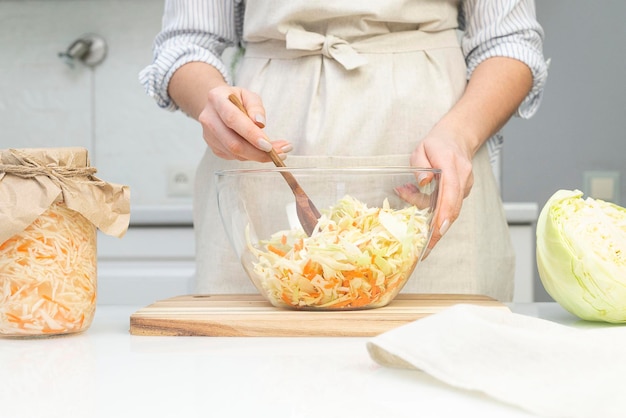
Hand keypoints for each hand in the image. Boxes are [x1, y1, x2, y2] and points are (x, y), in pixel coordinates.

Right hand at [197, 85, 291, 161]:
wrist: (217, 105)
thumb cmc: (235, 99)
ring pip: (235, 153)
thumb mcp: (248, 95)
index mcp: (216, 99)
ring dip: (258, 156)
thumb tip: (260, 123)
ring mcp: (209, 136)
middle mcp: (209, 119)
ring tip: (278, 153)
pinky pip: (234, 157)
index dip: (251, 134)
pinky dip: (252, 157)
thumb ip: (255, 107)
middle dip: (259, 152)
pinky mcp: (214, 147)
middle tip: (281, 153)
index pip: (233, 119)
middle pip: (233, 143)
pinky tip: (263, 152)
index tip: (269, 145)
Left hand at [409, 130, 474, 250]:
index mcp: (451, 165)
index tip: (438, 231)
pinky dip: (438, 213)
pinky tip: (423, 212)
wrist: (458, 137)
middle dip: (440, 230)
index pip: (450, 192)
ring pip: (452, 209)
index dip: (444, 213)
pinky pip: (451, 206)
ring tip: (417, 224)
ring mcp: (466, 185)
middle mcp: (462, 177)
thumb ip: (420, 164)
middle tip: (426, 248)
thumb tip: (424, 182)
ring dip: (434, 220)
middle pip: (454, 208)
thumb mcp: (421, 148)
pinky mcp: (464, 191)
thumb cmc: (437, 144)